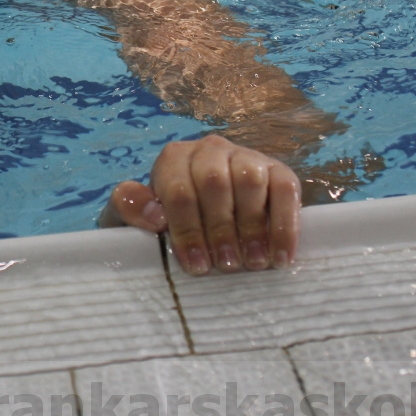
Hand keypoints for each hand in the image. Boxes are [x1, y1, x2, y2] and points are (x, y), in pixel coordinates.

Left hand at [99, 134, 300, 274]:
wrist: (199, 218)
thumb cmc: (167, 222)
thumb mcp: (137, 216)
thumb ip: (129, 208)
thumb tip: (153, 215)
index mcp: (174, 159)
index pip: (177, 189)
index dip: (186, 229)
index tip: (195, 264)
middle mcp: (209, 150)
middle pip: (213, 183)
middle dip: (219, 229)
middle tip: (226, 265)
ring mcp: (246, 157)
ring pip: (249, 180)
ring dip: (252, 226)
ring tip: (252, 262)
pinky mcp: (277, 170)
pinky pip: (286, 189)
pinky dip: (285, 225)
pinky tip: (281, 256)